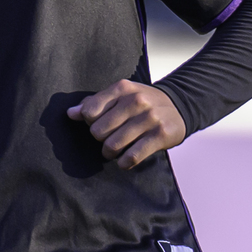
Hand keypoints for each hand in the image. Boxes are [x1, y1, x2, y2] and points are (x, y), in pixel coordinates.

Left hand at [68, 79, 186, 169]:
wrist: (180, 106)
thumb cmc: (144, 103)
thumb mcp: (121, 95)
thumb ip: (95, 103)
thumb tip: (71, 113)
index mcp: (123, 88)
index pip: (90, 112)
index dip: (91, 123)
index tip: (100, 124)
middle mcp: (136, 100)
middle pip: (98, 131)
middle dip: (101, 140)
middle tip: (110, 139)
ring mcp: (150, 118)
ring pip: (113, 145)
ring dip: (111, 153)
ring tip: (115, 151)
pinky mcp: (160, 135)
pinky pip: (132, 156)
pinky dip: (124, 163)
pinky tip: (125, 160)